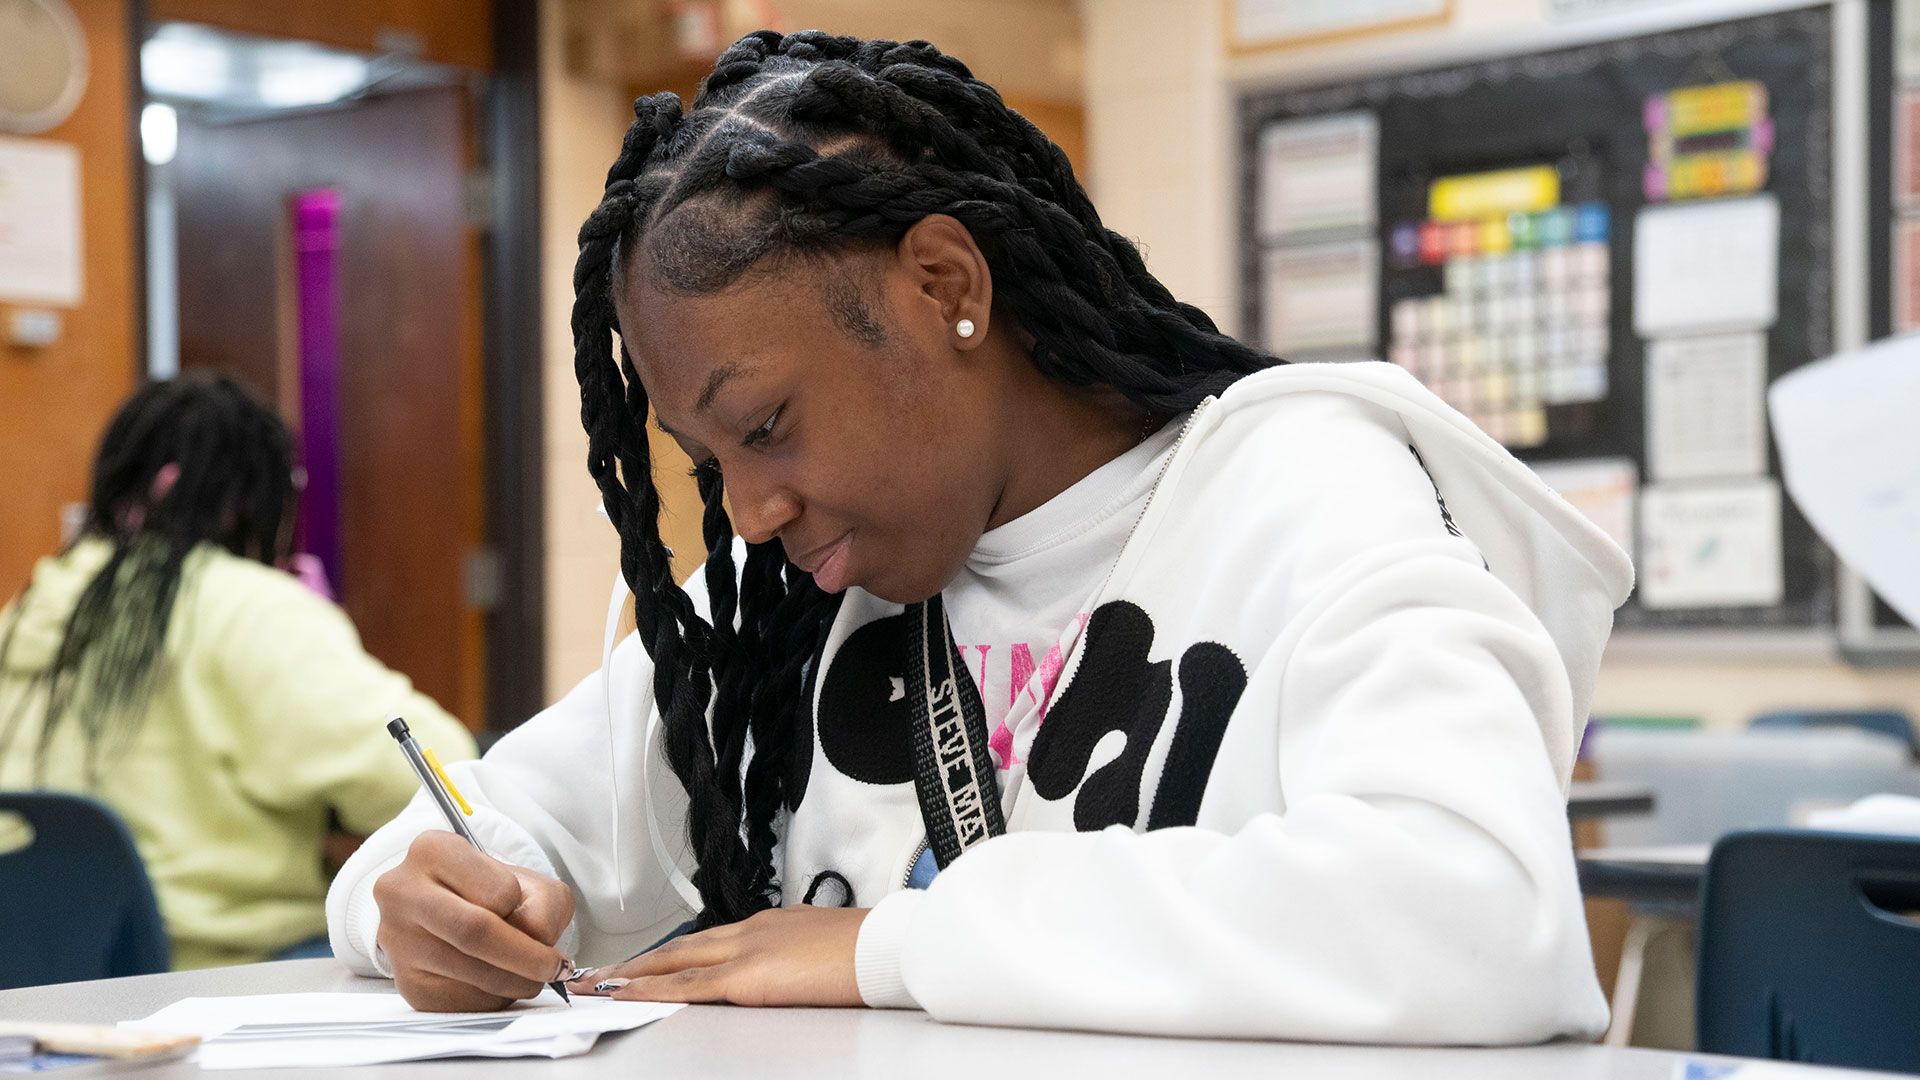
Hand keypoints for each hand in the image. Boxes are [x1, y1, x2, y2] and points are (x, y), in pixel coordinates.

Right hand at [373, 830, 576, 1011]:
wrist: (447, 911)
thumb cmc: (490, 892)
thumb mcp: (527, 880)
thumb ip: (545, 903)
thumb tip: (536, 943)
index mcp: (433, 851)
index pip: (498, 891)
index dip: (525, 911)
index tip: (535, 921)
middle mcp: (402, 891)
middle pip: (473, 933)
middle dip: (526, 957)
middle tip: (554, 968)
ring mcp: (397, 940)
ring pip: (470, 973)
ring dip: (514, 981)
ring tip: (529, 975)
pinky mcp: (405, 983)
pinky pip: (461, 1001)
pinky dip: (492, 998)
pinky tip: (496, 982)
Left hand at [568, 906, 867, 1006]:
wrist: (887, 947)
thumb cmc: (870, 951)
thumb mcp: (827, 948)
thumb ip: (799, 956)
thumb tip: (792, 969)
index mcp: (772, 925)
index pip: (710, 939)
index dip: (675, 953)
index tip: (650, 961)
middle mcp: (752, 930)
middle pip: (682, 947)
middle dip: (641, 961)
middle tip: (603, 972)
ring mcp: (747, 951)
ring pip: (675, 962)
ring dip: (634, 974)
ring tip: (600, 985)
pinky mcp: (748, 977)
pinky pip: (687, 985)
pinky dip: (650, 989)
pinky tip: (626, 995)